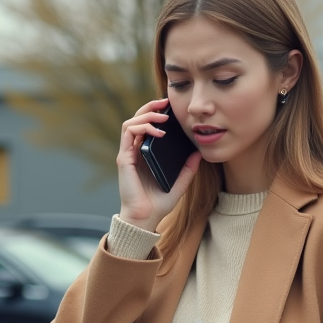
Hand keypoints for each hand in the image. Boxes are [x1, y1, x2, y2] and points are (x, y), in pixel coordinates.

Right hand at [117, 98, 202, 231]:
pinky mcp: (124, 159)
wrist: (145, 219)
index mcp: (145, 155)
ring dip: (146, 115)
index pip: (147, 127)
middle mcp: (134, 151)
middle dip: (151, 107)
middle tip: (166, 103)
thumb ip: (188, 169)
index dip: (156, 114)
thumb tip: (198, 153)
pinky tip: (158, 131)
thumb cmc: (159, 203)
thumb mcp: (180, 184)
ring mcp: (128, 154)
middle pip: (137, 119)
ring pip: (130, 122)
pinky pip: (128, 133)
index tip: (171, 108)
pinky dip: (142, 127)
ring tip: (163, 117)